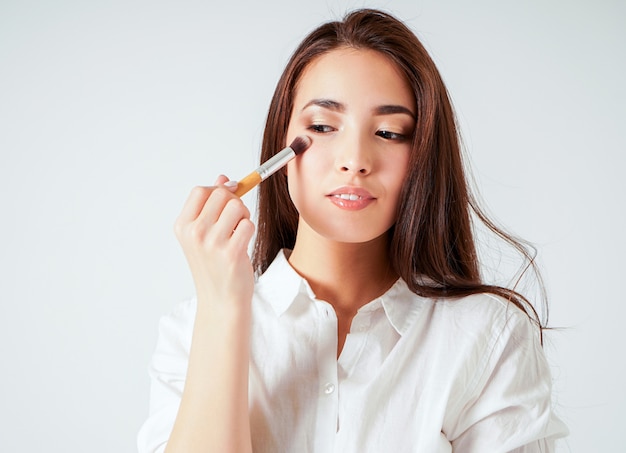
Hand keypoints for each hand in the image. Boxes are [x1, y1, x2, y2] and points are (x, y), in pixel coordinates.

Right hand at [174, 175, 254, 310]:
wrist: (221, 300)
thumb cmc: (214, 266)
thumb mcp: (205, 234)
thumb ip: (212, 205)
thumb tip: (223, 179)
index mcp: (183, 226)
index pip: (201, 190)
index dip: (219, 189)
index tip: (230, 195)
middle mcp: (194, 233)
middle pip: (221, 194)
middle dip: (234, 202)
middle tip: (235, 220)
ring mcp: (211, 243)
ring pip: (237, 207)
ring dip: (244, 216)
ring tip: (238, 233)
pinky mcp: (231, 253)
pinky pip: (248, 224)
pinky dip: (250, 232)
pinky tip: (242, 245)